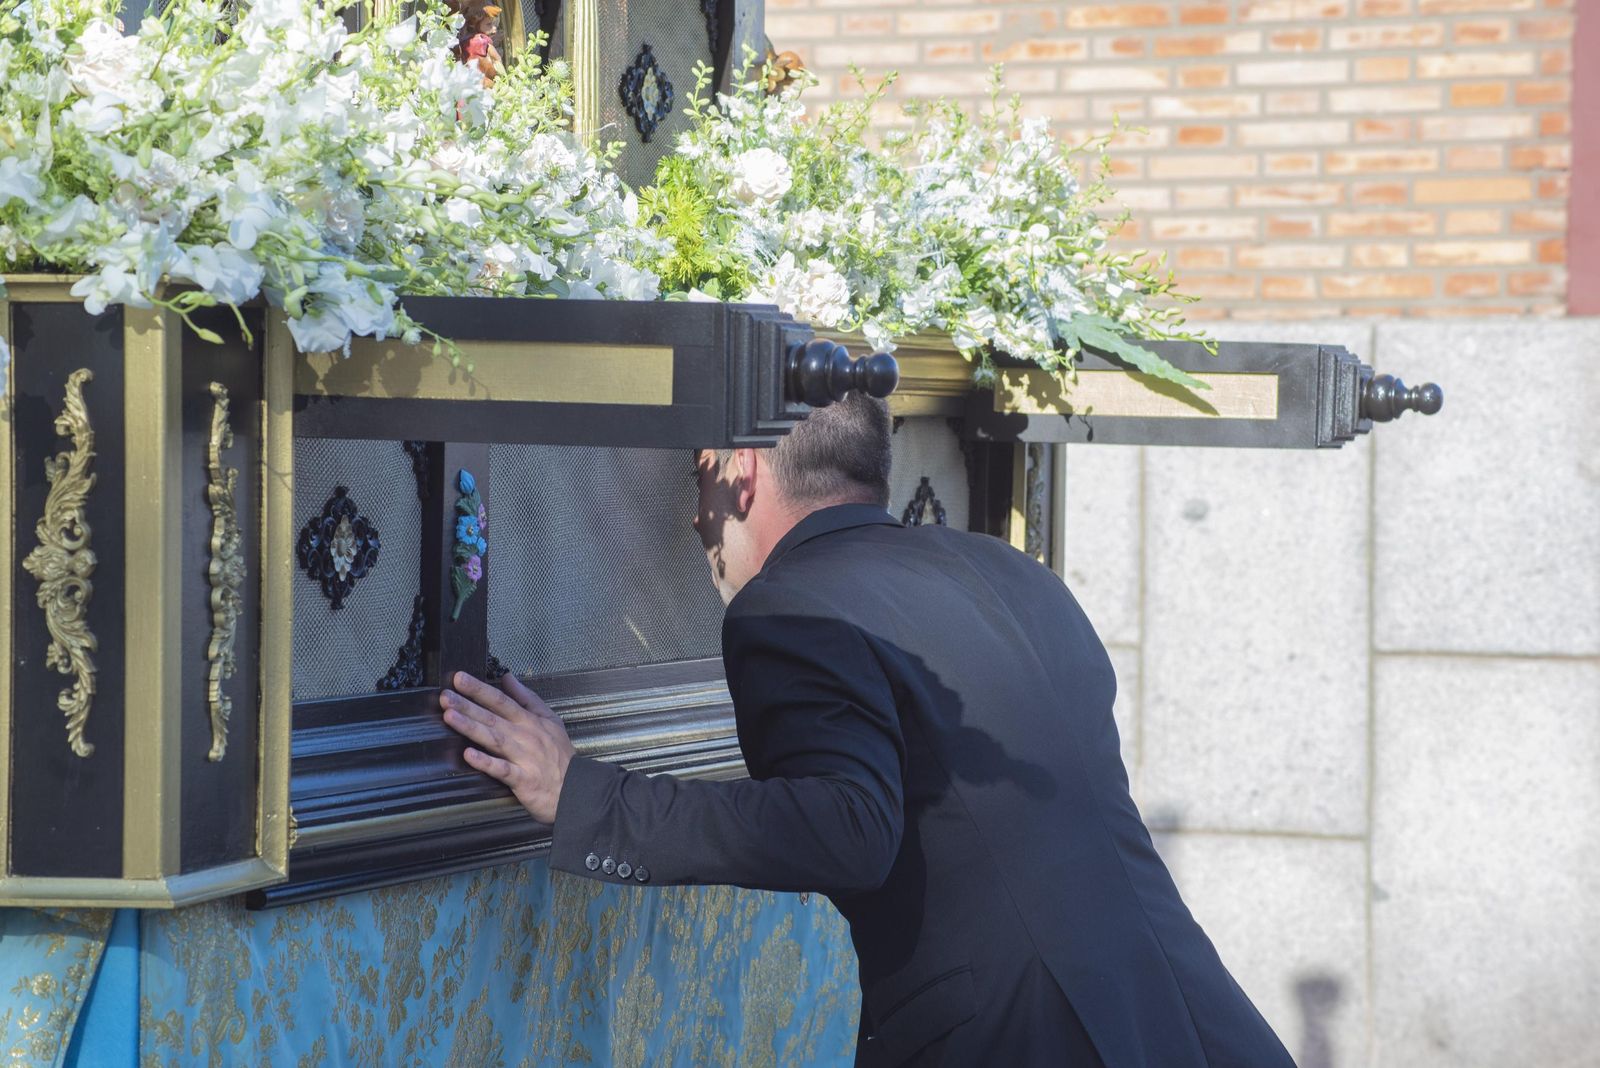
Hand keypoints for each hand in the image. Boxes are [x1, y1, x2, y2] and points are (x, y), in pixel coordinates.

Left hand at [439, 670, 574, 823]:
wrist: (576, 787)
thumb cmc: (561, 755)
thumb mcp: (550, 719)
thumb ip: (527, 698)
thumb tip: (508, 678)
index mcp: (529, 721)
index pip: (501, 700)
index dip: (480, 689)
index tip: (460, 679)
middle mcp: (524, 736)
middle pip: (492, 717)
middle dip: (467, 705)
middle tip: (446, 696)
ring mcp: (523, 757)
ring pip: (493, 739)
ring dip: (471, 727)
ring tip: (450, 717)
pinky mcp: (522, 779)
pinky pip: (502, 769)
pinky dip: (486, 762)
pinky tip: (469, 755)